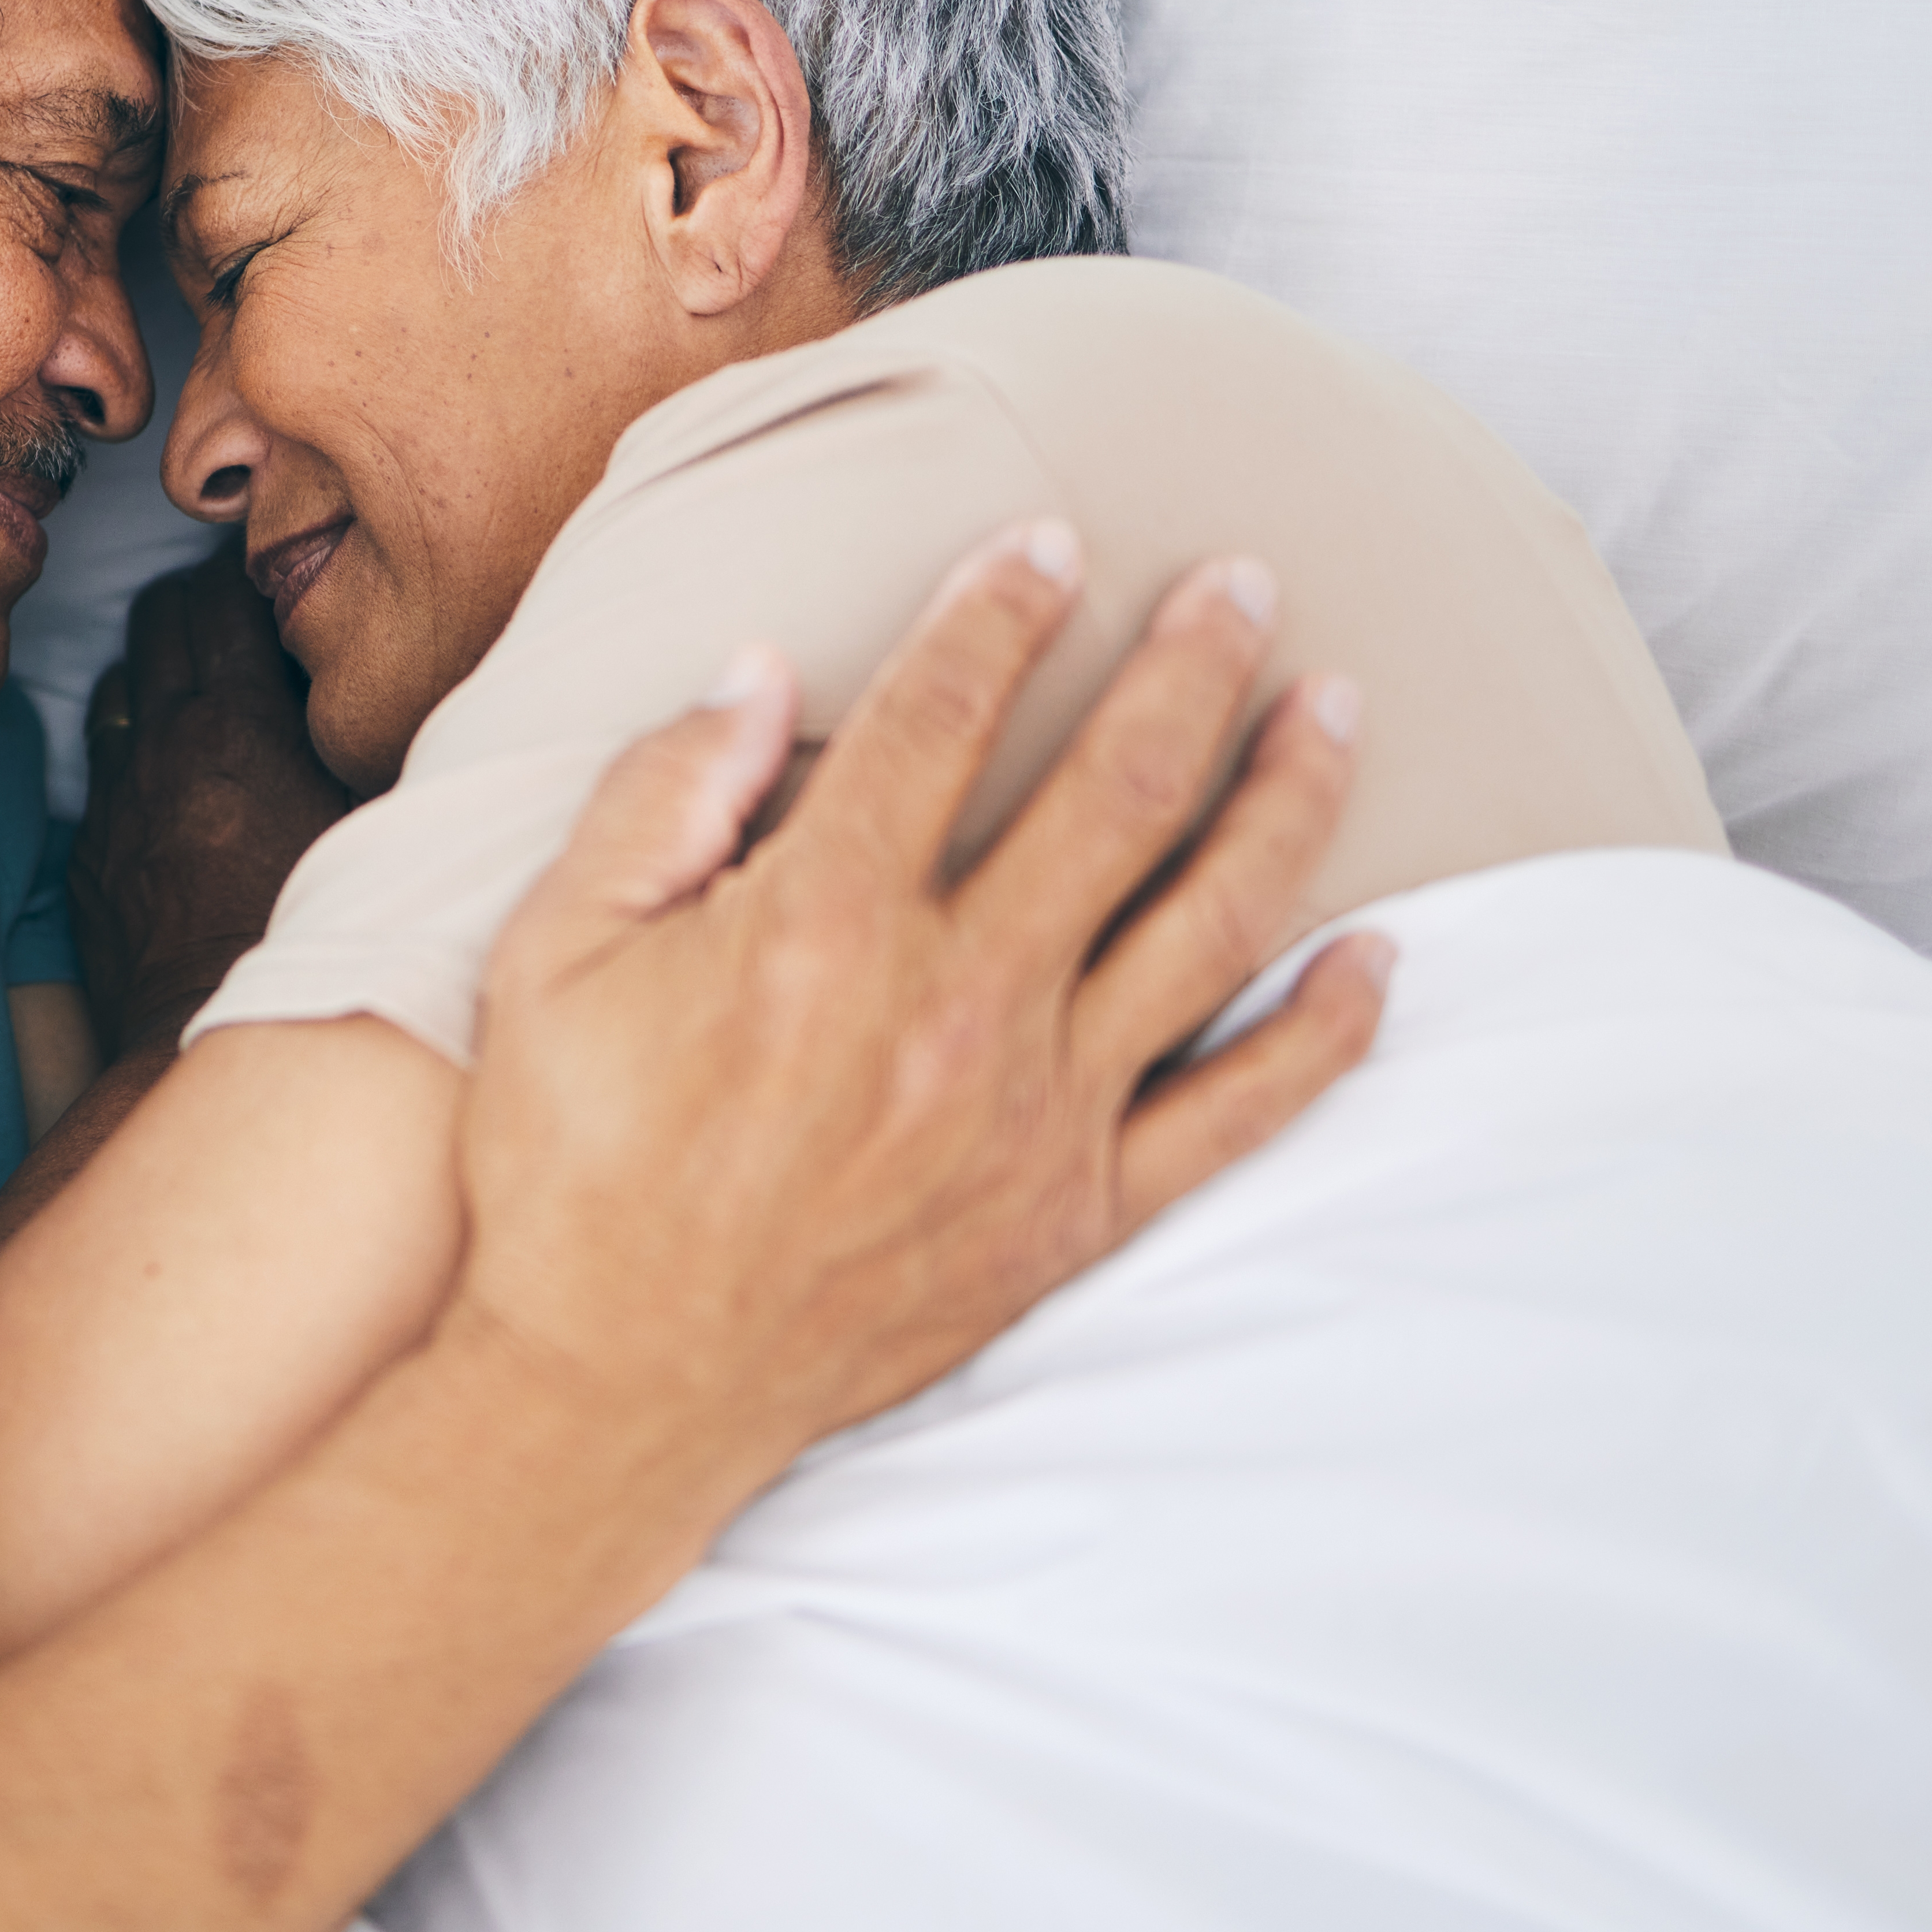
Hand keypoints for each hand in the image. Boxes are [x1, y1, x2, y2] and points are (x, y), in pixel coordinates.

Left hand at [70, 550, 361, 1052]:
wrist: (218, 1031)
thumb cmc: (314, 929)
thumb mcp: (365, 820)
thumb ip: (361, 740)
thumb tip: (383, 684)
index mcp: (237, 724)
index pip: (221, 595)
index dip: (248, 576)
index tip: (275, 580)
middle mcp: (164, 743)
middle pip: (159, 616)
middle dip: (196, 601)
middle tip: (237, 616)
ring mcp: (119, 794)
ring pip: (121, 681)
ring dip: (158, 670)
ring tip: (203, 689)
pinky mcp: (92, 848)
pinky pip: (102, 762)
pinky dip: (132, 747)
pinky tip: (173, 774)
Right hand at [441, 527, 1388, 1479]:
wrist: (615, 1390)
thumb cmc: (572, 1165)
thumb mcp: (552, 954)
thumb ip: (662, 797)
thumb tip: (763, 671)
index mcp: (823, 923)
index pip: (943, 715)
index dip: (1001, 610)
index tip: (1051, 542)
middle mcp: (956, 1004)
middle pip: (1118, 791)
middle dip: (1192, 665)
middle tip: (1248, 581)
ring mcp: (1035, 1113)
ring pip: (1210, 924)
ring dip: (1285, 800)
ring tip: (1336, 706)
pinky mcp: (1075, 1215)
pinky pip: (1238, 1113)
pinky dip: (1322, 1036)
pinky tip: (1379, 959)